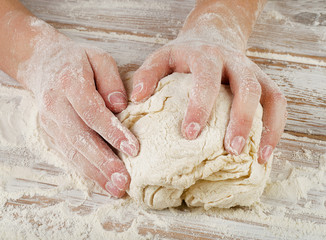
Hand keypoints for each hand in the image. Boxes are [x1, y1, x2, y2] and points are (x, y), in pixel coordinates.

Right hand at [11, 16, 138, 196]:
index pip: (92, 111)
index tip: (133, 149)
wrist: (42, 63)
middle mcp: (55, 105)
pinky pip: (68, 154)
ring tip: (116, 188)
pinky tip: (102, 181)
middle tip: (124, 180)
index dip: (112, 132)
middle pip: (80, 137)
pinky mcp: (50, 132)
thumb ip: (111, 79)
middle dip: (103, 162)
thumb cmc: (77, 61)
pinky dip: (85, 170)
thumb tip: (121, 106)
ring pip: (72, 151)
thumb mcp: (98, 58)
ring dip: (95, 172)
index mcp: (69, 82)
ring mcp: (49, 121)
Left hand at [130, 1, 286, 163]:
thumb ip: (147, 74)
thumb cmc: (184, 55)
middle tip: (230, 150)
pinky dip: (276, 128)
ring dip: (265, 128)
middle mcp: (234, 61)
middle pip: (246, 87)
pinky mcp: (264, 82)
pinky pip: (278, 103)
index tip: (189, 134)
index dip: (200, 106)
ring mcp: (253, 71)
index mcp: (206, 56)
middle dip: (240, 120)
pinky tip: (265, 153)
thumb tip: (135, 99)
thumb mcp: (162, 58)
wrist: (212, 36)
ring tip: (255, 158)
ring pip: (269, 96)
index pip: (206, 80)